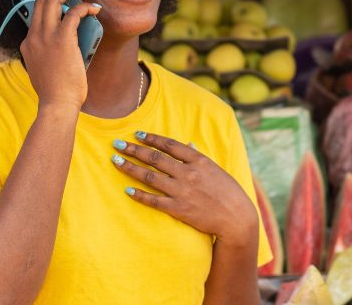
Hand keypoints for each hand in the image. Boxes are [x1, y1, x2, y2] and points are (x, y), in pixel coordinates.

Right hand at [20, 0, 100, 112]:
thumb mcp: (47, 69)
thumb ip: (51, 55)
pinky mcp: (62, 40)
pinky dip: (84, 8)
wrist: (57, 104)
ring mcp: (46, 37)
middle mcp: (34, 36)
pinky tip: (94, 9)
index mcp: (29, 43)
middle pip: (40, 0)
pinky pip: (73, 14)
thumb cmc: (57, 92)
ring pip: (53, 1)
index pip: (35, 14)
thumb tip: (66, 48)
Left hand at [111, 132, 258, 244]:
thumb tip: (187, 144)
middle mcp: (188, 173)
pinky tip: (127, 190)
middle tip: (117, 144)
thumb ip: (198, 157)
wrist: (236, 218)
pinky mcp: (178, 209)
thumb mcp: (215, 169)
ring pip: (150, 176)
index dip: (152, 138)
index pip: (170, 145)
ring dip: (130, 168)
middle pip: (155, 158)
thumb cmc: (228, 191)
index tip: (137, 134)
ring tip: (115, 161)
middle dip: (134, 150)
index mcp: (198, 160)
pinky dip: (139, 195)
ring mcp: (182, 191)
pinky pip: (154, 200)